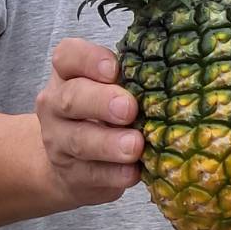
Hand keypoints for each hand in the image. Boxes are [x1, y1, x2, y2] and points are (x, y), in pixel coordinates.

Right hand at [33, 37, 142, 208]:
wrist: (73, 162)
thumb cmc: (104, 110)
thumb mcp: (112, 86)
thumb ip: (130, 78)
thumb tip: (174, 77)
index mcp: (68, 73)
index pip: (68, 55)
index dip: (90, 60)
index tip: (114, 69)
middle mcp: (56, 104)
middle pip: (72, 98)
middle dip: (101, 102)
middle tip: (129, 109)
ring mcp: (59, 141)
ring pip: (80, 140)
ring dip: (109, 144)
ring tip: (135, 146)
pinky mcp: (71, 174)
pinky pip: (92, 174)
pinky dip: (114, 174)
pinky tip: (133, 172)